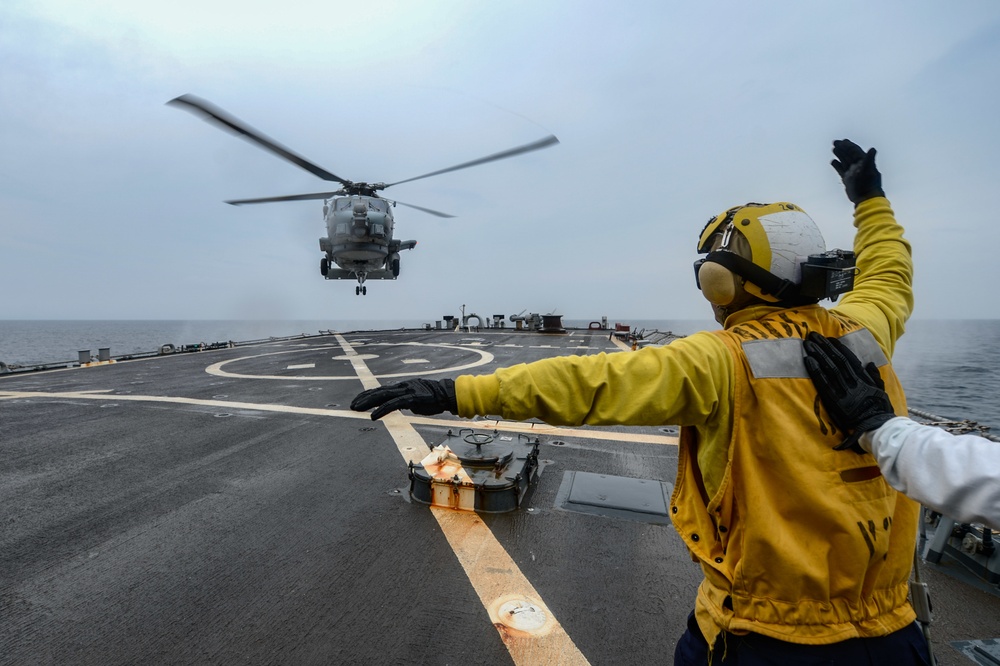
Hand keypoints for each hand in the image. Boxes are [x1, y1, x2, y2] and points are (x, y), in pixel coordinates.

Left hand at [350, 379, 456, 419]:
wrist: (447, 394)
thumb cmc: (433, 398)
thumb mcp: (415, 397)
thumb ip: (404, 399)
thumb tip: (396, 404)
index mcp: (402, 386)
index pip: (381, 389)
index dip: (368, 394)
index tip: (357, 400)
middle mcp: (401, 386)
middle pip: (378, 391)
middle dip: (363, 398)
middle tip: (351, 405)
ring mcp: (406, 391)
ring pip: (382, 396)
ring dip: (368, 403)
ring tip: (356, 409)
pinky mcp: (411, 398)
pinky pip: (393, 404)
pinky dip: (382, 410)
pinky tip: (373, 416)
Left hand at [802, 332, 895, 452]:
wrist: (878, 427)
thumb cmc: (880, 410)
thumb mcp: (881, 390)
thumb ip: (874, 376)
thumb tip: (868, 363)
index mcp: (863, 378)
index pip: (849, 358)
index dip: (838, 347)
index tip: (828, 338)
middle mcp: (853, 381)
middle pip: (836, 359)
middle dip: (824, 346)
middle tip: (812, 335)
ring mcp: (844, 390)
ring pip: (829, 367)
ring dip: (817, 354)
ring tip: (807, 343)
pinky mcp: (835, 401)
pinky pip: (823, 383)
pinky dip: (815, 370)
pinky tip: (808, 360)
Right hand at [831, 139, 884, 204]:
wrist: (866, 198)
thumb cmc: (869, 185)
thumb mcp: (869, 170)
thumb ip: (869, 159)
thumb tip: (873, 149)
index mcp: (864, 162)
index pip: (855, 151)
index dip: (849, 145)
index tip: (842, 141)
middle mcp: (858, 166)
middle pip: (849, 154)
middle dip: (842, 148)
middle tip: (835, 142)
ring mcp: (852, 172)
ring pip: (844, 161)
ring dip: (839, 154)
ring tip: (833, 149)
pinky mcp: (847, 179)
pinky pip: (841, 170)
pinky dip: (837, 165)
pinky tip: (832, 161)